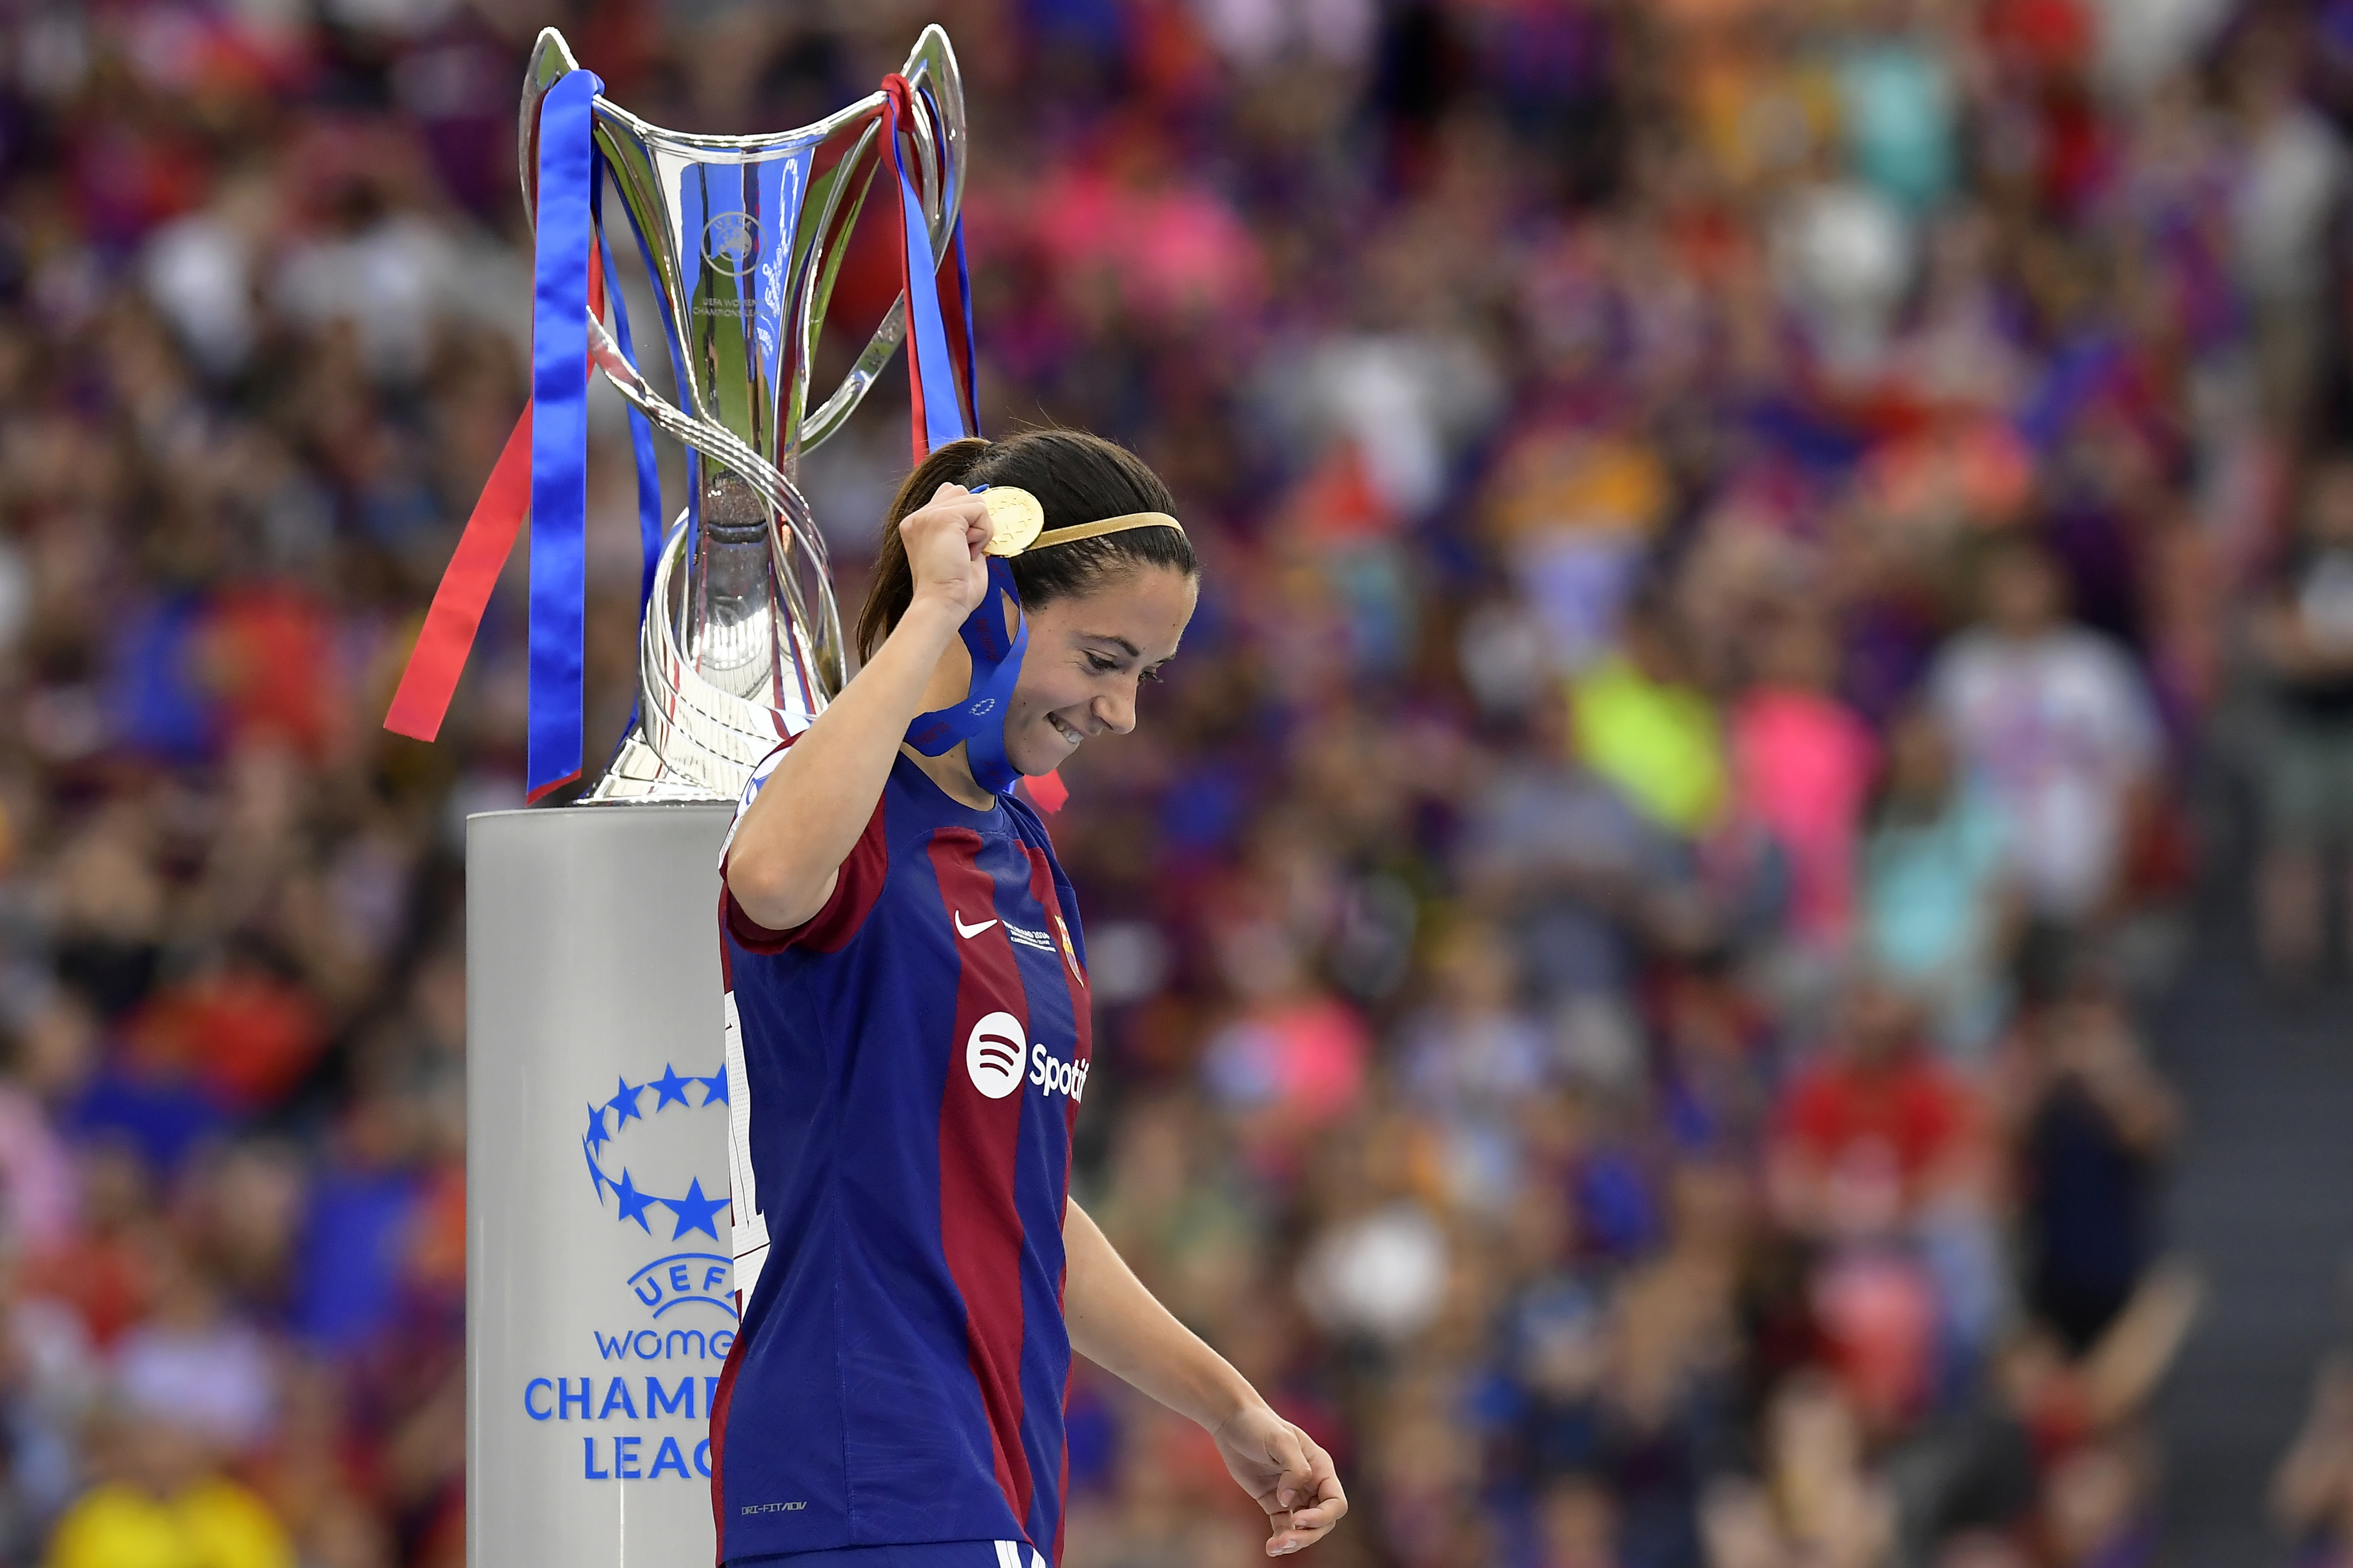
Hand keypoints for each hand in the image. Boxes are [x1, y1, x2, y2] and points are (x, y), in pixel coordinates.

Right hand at [901, 484, 990, 621]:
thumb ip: (962, 529)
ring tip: (966, 551)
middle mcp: (917, 517)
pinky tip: (970, 552)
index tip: (963, 548)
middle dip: (973, 519)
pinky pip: (980, 509)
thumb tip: (983, 514)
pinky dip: (983, 532)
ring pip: (973, 500)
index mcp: (917, 524)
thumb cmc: (952, 588)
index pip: (949, 497)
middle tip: (964, 550)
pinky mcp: (942, 518)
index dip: (966, 518)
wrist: (942, 603)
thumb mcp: (956, 550)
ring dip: (980, 527)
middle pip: (960, 492)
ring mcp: (927, 515)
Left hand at [1209, 1401, 1345, 1556]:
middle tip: (1286, 1540)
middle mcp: (1311, 1484)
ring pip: (1304, 1528)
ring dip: (1294, 1541)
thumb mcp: (1280, 1440)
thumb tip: (1289, 1501)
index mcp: (1320, 1468)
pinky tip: (1270, 1548)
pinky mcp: (1274, 1502)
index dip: (1322, 1516)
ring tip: (1275, 1547)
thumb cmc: (1260, 1425)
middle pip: (1323, 1521)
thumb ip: (1294, 1469)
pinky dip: (1280, 1539)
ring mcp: (1293, 1495)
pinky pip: (1283, 1527)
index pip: (1335, 1502)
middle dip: (1308, 1534)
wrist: (1232, 1422)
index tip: (1298, 1518)